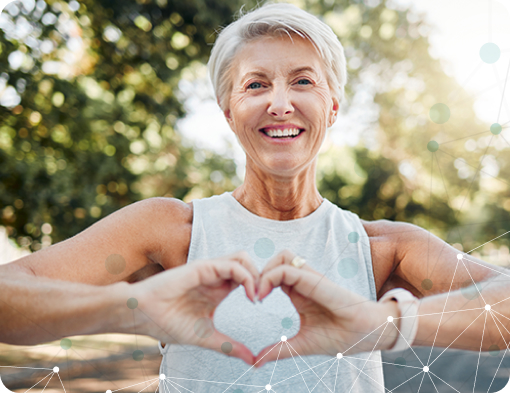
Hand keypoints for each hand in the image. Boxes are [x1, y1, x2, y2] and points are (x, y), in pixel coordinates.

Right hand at [130, 251, 258, 364]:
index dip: (260, 287)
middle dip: (262, 277)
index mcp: (218, 290)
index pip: (247, 278)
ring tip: (257, 296)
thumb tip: (251, 360)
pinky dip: (246, 277)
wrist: (142, 315)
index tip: (263, 307)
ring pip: (243, 259)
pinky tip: (249, 295)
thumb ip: (229, 346)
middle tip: (264, 298)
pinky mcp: (203, 267)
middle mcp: (216, 277)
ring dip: (256, 274)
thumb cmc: (168, 323)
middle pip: (249, 264)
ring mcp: (210, 270)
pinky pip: (232, 265)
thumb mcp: (206, 336)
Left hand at [254, 250, 398, 366]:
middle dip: (258, 272)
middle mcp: (303, 282)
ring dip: (266, 270)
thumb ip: (278, 350)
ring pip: (282, 256)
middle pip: (276, 260)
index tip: (252, 301)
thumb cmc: (341, 336)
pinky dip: (271, 276)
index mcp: (298, 292)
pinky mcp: (316, 280)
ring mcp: (310, 279)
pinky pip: (289, 268)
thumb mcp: (301, 344)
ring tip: (258, 293)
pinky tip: (264, 294)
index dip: (259, 283)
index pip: (274, 274)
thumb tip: (256, 362)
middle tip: (251, 295)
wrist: (369, 334)